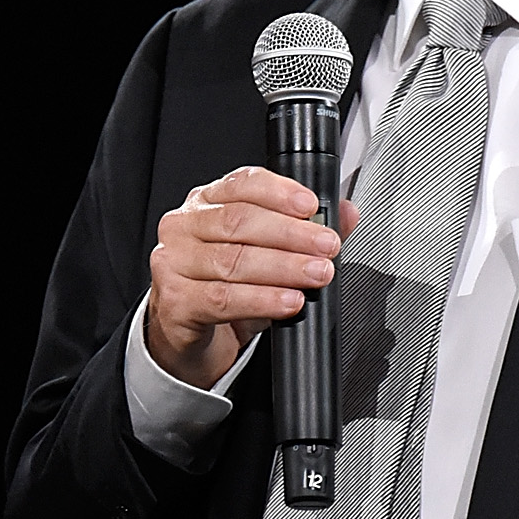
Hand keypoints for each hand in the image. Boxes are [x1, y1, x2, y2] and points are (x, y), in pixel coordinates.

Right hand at [144, 166, 343, 389]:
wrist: (189, 334)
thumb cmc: (224, 285)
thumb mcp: (264, 255)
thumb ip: (304, 232)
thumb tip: (345, 214)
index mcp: (206, 203)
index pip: (242, 183)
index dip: (280, 192)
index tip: (312, 206)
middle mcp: (184, 227)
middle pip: (239, 222)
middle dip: (291, 234)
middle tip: (326, 247)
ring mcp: (173, 263)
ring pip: (233, 261)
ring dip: (283, 268)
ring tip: (316, 274)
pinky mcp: (175, 301)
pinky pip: (223, 298)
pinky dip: (262, 300)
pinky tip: (288, 301)